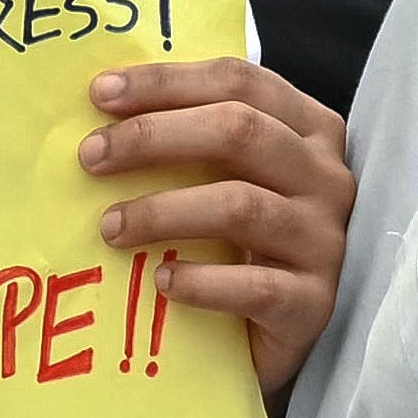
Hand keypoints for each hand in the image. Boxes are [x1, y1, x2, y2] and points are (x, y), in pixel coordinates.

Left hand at [83, 59, 355, 400]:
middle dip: (155, 136)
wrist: (279, 336)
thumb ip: (192, 143)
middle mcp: (326, 177)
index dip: (169, 82)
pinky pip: (253, 286)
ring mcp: (325, 240)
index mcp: (310, 130)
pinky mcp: (314, 303)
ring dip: (163, 211)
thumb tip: (101, 111)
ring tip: (110, 227)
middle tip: (92, 157)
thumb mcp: (229, 179)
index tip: (101, 93)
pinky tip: (161, 283)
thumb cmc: (243, 244)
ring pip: (241, 205)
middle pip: (241, 131)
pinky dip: (200, 281)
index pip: (241, 82)